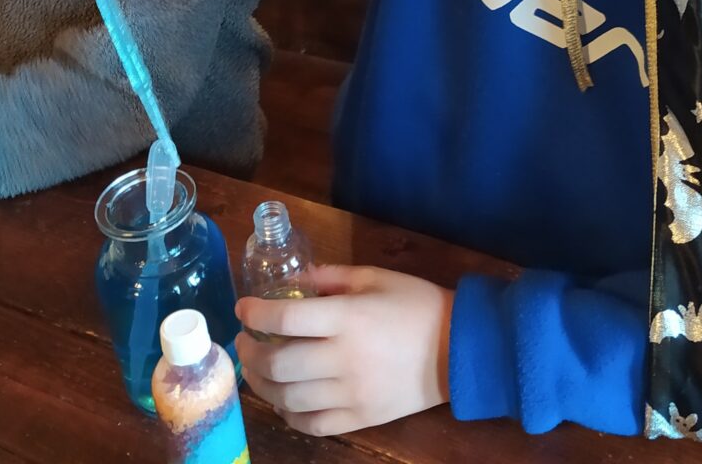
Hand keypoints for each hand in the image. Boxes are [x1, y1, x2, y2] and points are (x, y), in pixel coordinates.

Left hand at [235, 265, 453, 436]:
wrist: (458, 349)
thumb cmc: (415, 304)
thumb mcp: (374, 277)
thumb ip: (330, 277)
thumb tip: (294, 281)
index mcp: (348, 318)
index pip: (286, 318)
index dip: (256, 312)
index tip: (243, 308)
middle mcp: (344, 358)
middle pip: (280, 363)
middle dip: (251, 351)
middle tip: (245, 340)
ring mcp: (352, 394)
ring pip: (288, 398)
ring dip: (262, 384)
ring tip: (258, 369)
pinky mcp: (360, 418)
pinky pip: (312, 424)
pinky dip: (288, 413)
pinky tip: (283, 398)